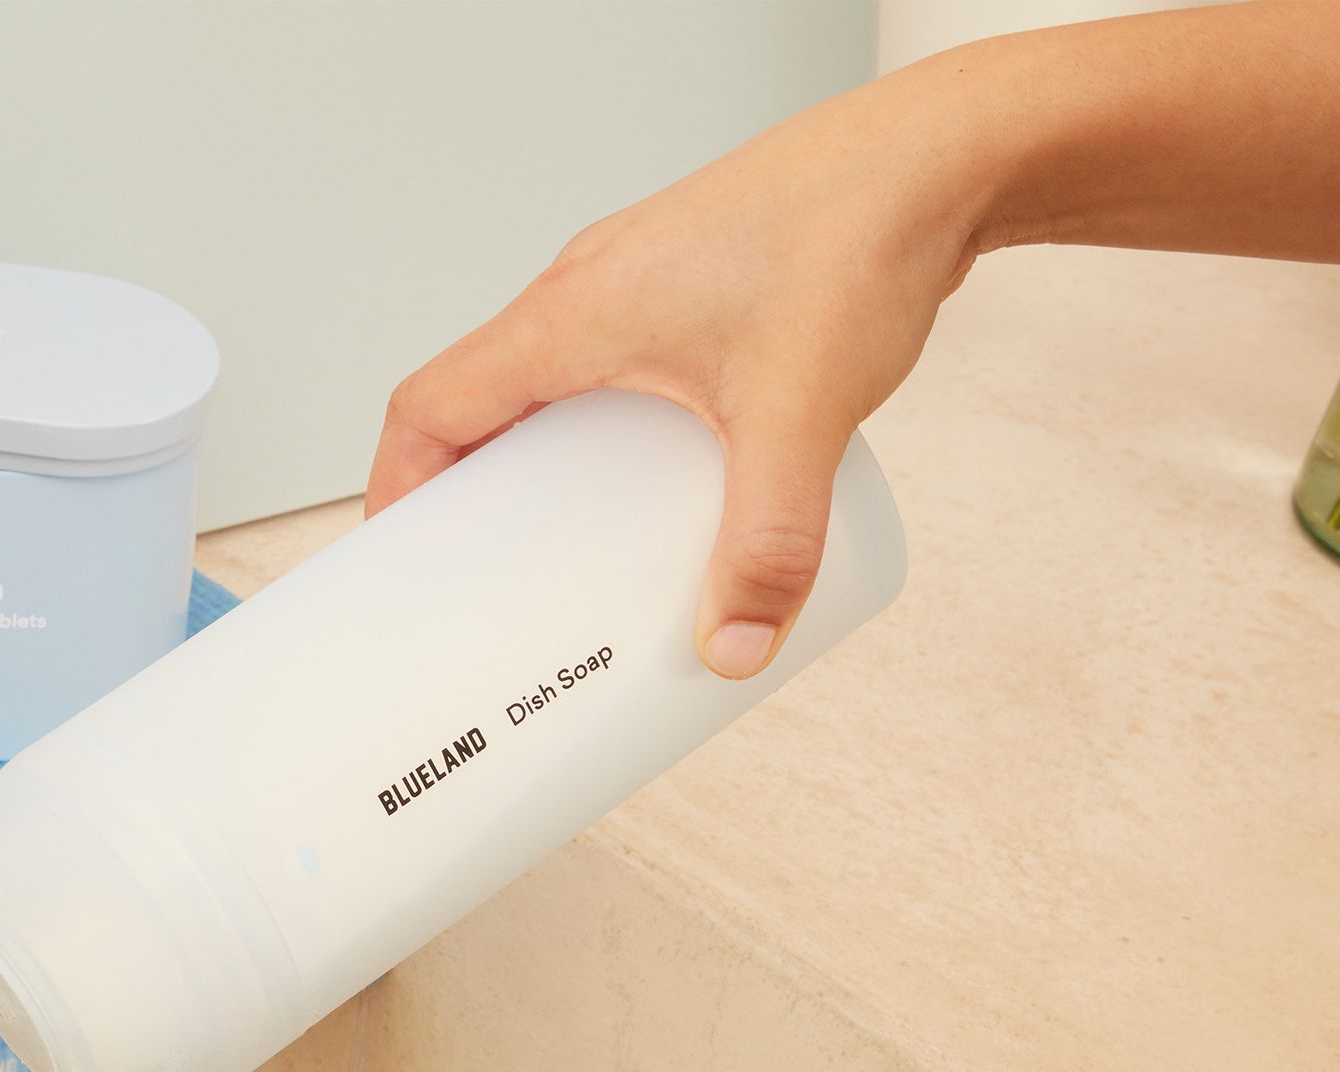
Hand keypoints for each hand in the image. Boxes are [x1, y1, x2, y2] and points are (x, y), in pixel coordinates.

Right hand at [365, 62, 986, 680]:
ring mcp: (638, 279)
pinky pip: (608, 364)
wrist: (942, 156)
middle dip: (469, 495)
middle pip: (480, 399)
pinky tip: (659, 477)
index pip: (431, 404)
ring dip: (539, 459)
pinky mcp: (691, 283)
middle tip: (485, 576)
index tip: (400, 564)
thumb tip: (732, 646)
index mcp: (571, 313)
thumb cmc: (855, 236)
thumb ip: (766, 542)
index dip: (397, 490)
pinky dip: (600, 427)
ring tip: (568, 543)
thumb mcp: (800, 416)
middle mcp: (587, 287)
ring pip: (547, 379)